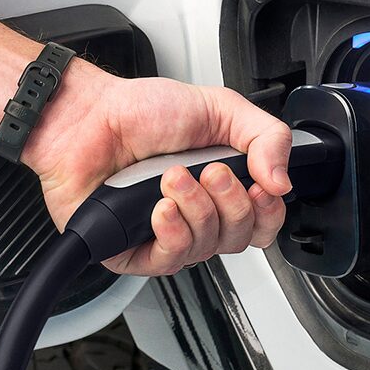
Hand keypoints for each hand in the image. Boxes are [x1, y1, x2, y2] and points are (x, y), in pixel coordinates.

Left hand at [0, 0, 291, 275]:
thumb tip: (284, 179)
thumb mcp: (220, 108)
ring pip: (205, 249)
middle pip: (239, 239)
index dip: (269, 214)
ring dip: (196, 211)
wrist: (85, 118)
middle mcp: (197, 216)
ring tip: (172, 178)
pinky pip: (167, 261)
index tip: (262, 189)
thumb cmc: (139, 112)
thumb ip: (266, 136)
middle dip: (230, 204)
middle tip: (210, 170)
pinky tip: (162, 209)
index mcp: (222, 188)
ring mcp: (165, 235)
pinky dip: (171, 234)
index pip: (262, 222)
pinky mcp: (133, 251)